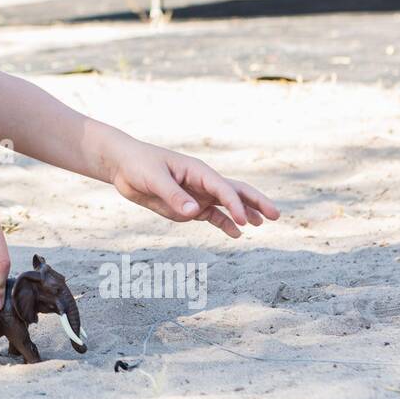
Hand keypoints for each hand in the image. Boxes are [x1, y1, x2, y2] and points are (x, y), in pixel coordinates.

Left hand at [108, 136, 280, 236]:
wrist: (122, 166)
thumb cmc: (139, 165)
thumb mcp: (154, 179)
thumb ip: (173, 195)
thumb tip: (194, 212)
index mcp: (197, 171)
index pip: (223, 188)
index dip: (235, 204)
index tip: (244, 220)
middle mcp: (202, 182)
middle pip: (235, 192)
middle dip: (255, 203)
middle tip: (276, 215)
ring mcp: (197, 195)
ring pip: (226, 205)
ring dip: (244, 213)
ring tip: (262, 224)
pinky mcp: (188, 206)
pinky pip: (211, 216)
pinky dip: (224, 224)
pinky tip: (237, 233)